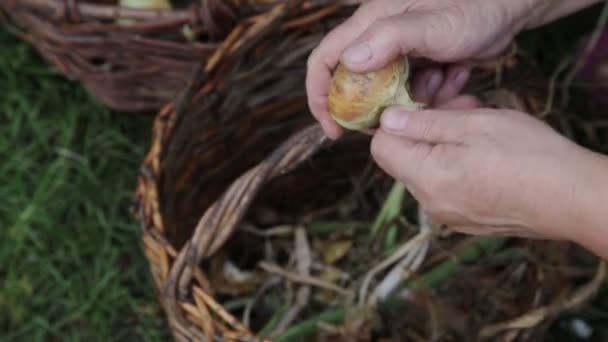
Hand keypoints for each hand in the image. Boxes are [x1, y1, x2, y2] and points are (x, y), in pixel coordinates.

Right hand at [306, 0, 537, 138]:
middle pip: (355, 85)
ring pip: (388, 94)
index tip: (334, 127)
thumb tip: (349, 62)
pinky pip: (413, 93)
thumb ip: (389, 38)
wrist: (508, 8)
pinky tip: (455, 76)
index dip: (320, 95)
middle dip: (374, 109)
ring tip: (443, 83)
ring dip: (412, 101)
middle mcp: (377, 39)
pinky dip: (432, 95)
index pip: (326, 60)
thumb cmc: (472, 7)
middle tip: (395, 123)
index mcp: (369, 24)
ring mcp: (398, 53)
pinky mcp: (418, 64)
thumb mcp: (432, 24)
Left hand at [370, 98, 607, 258]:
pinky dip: (454, 163)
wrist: (572, 199)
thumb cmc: (528, 156)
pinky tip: (482, 148)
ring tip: (476, 120)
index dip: (395, 121)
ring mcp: (448, 215)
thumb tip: (387, 120)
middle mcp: (429, 203)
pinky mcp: (465, 219)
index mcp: (425, 178)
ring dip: (442, 141)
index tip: (420, 102)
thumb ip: (423, 123)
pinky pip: (445, 185)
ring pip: (427, 169)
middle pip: (405, 158)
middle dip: (424, 126)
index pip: (381, 147)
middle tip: (459, 102)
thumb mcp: (473, 124)